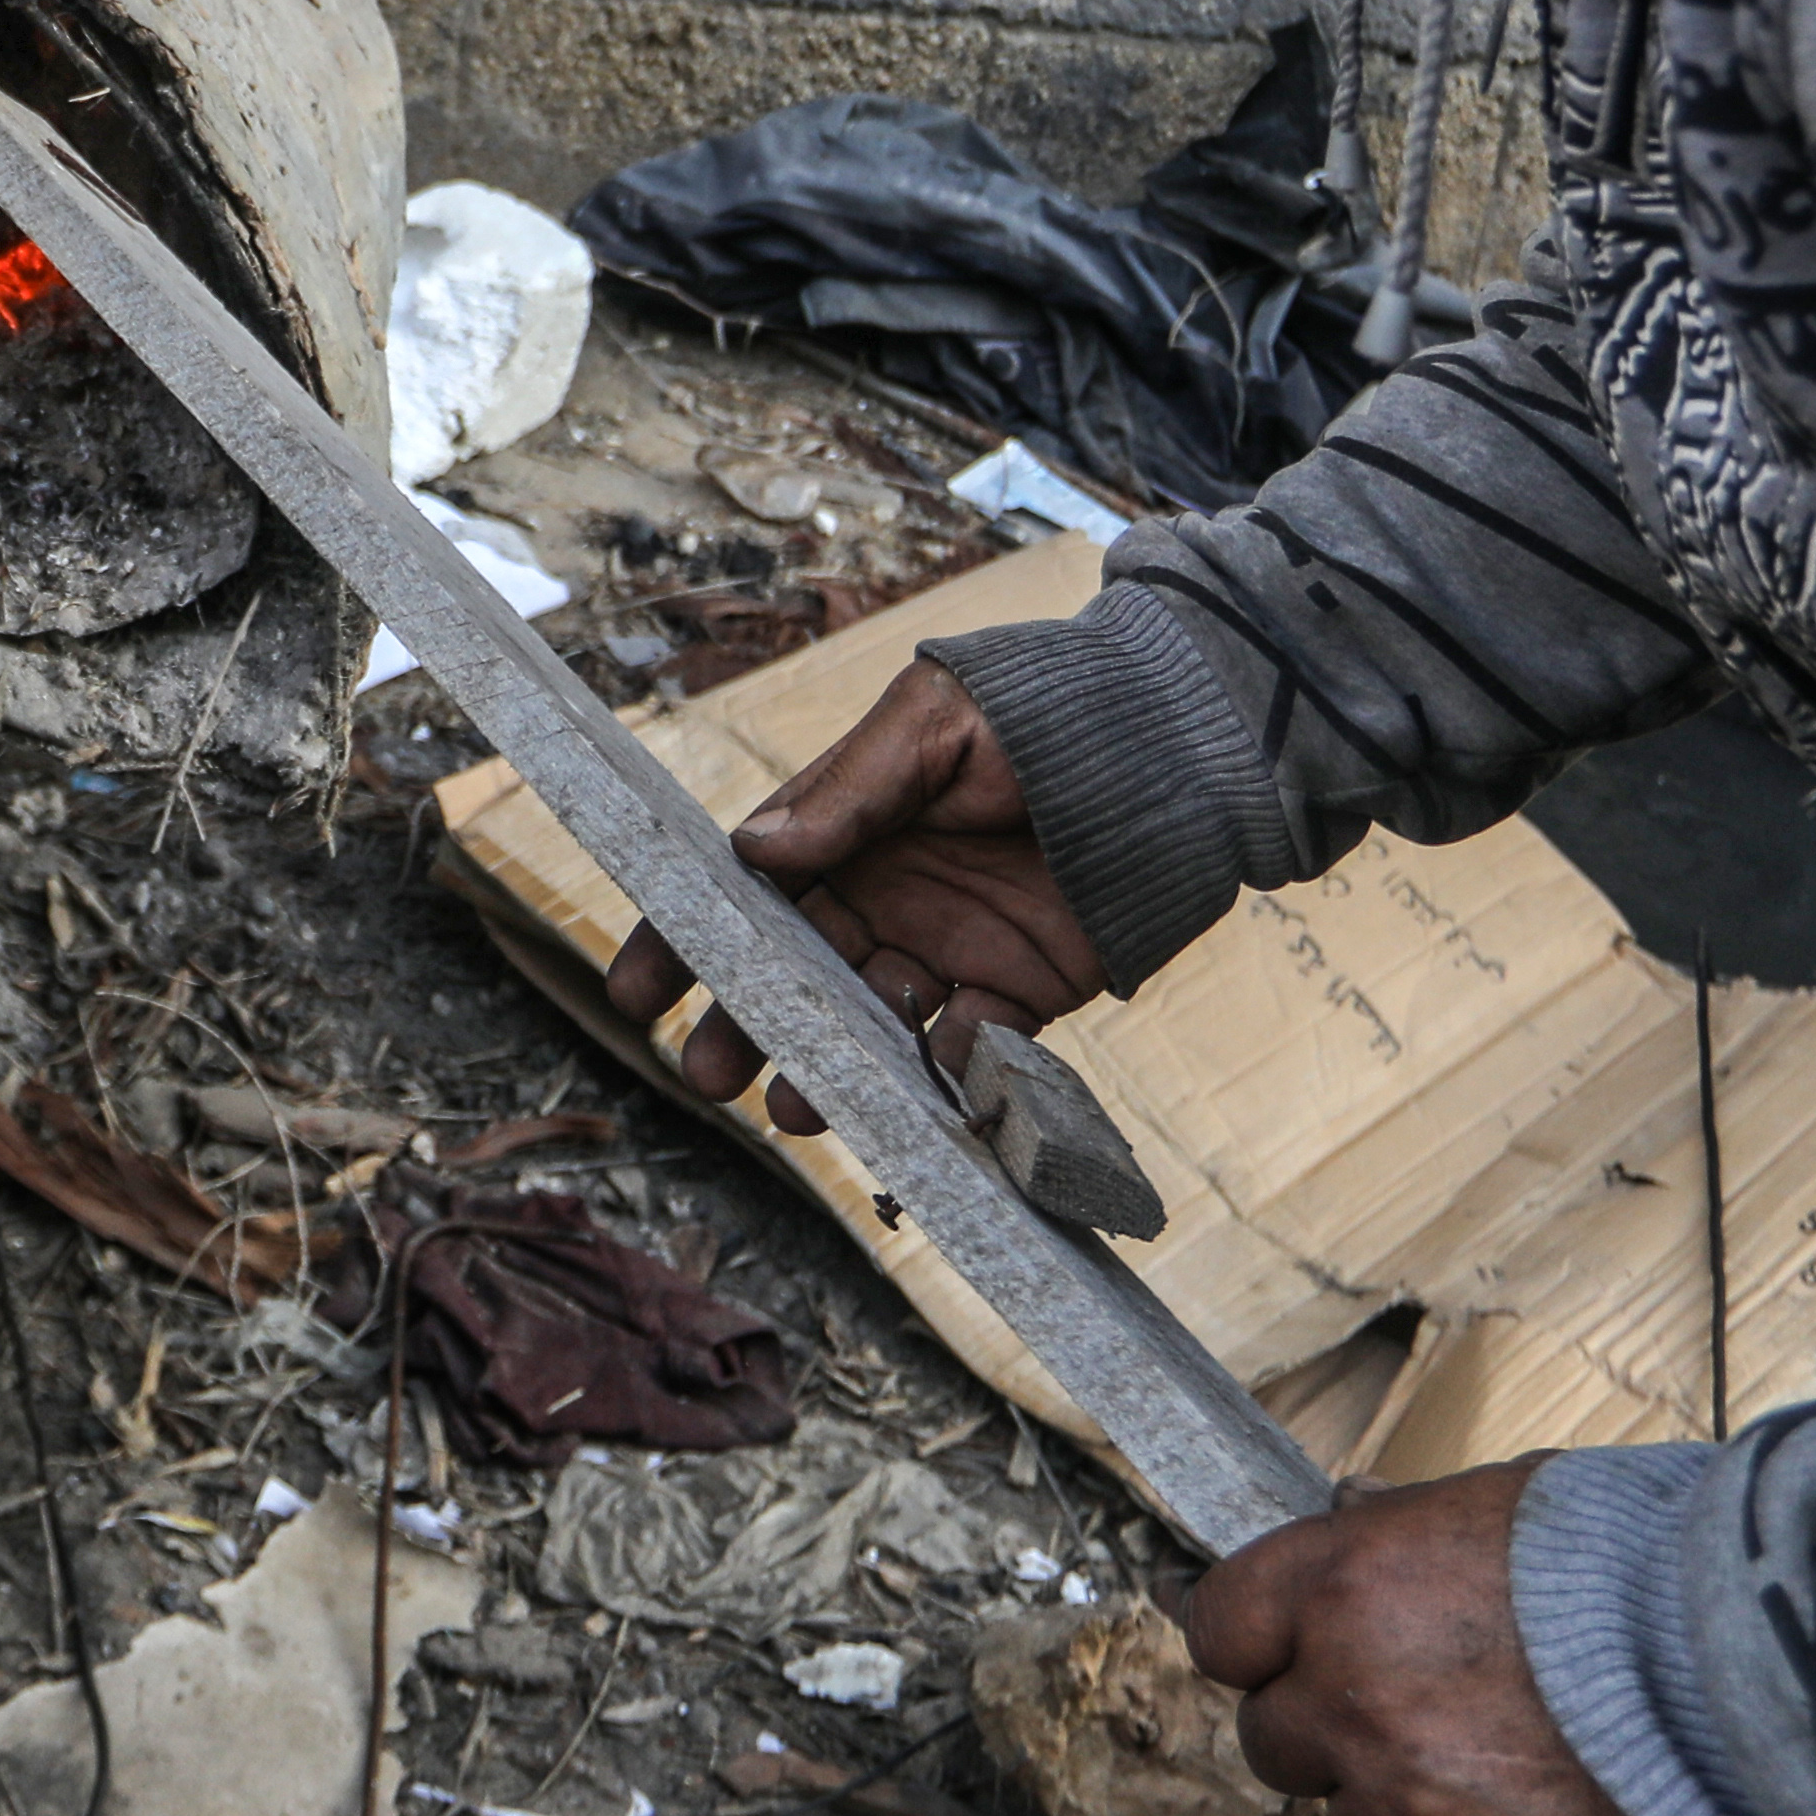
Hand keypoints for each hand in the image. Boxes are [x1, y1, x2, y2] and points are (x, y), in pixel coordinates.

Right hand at [592, 659, 1105, 1133]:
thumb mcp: (933, 722)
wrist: (1178, 740)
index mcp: (846, 828)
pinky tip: (923, 1091)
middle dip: (747, 1026)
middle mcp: (885, 896)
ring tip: (799, 1108)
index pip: (746, 893)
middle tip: (708, 1074)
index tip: (637, 993)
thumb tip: (753, 848)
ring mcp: (950, 948)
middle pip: (795, 977)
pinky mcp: (1021, 990)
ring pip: (871, 1026)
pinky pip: (972, 1049)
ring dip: (832, 1069)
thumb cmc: (1040, 707)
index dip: (685, 941)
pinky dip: (945, 1077)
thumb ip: (851, 790)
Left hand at [1185, 1462, 1761, 1815]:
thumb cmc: (1678, 1579)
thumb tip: (1362, 1529)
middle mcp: (1363, 1706)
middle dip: (1342, 1735)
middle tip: (1441, 1722)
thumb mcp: (1526, 1506)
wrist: (1803, 1694)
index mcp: (1356, 1586)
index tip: (1295, 1653)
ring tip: (1545, 1779)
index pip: (1223, 1626)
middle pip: (1280, 1746)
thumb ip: (1420, 1536)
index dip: (1264, 1643)